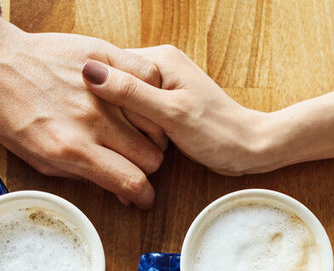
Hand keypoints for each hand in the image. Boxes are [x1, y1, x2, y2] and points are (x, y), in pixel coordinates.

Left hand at [0, 5, 166, 208]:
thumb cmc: (11, 116)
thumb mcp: (41, 161)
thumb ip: (85, 177)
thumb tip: (121, 190)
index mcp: (73, 150)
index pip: (131, 181)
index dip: (144, 196)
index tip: (144, 198)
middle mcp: (92, 120)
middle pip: (151, 156)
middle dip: (146, 167)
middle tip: (133, 162)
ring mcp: (100, 87)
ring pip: (156, 121)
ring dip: (151, 134)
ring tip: (136, 133)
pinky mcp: (103, 55)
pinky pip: (148, 77)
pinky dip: (150, 93)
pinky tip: (137, 101)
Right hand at [82, 45, 264, 175]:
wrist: (245, 148)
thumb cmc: (215, 132)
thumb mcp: (171, 114)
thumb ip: (132, 94)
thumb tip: (92, 73)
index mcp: (160, 59)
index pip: (111, 67)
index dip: (97, 93)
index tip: (88, 116)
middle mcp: (159, 67)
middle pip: (116, 84)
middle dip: (108, 111)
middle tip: (103, 136)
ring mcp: (162, 86)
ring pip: (124, 101)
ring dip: (118, 122)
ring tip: (115, 143)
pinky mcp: (164, 104)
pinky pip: (136, 112)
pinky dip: (130, 128)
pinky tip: (128, 143)